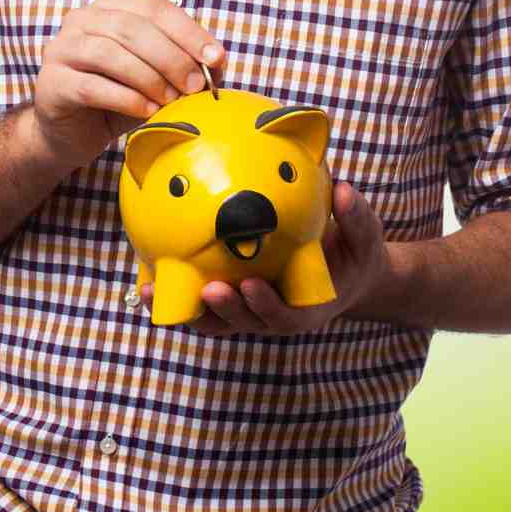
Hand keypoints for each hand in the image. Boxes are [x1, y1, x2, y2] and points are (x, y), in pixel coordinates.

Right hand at [27, 0, 223, 169]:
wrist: (70, 134)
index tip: (217, 58)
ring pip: (110, 53)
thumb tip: (218, 63)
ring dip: (149, 78)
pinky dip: (126, 98)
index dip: (189, 32)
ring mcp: (61, 49)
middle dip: (172, 57)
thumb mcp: (156, 78)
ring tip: (171, 101)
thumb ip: (183, 64)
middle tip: (195, 86)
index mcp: (111, 7)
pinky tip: (148, 111)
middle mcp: (82, 20)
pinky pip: (92, 87)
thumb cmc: (117, 99)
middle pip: (133, 28)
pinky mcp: (51, 83)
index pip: (156, 9)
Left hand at [138, 182, 391, 335]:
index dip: (263, 305)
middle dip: (219, 311)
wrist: (343, 276)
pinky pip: (197, 302)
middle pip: (238, 322)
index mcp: (303, 309)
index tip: (249, 286)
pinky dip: (173, 292)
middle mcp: (270, 317)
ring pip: (208, 319)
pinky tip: (145, 270)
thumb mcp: (365, 239)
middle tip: (205, 289)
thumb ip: (355, 218)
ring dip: (180, 308)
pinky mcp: (228, 302)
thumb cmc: (353, 256)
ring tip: (151, 287)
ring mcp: (246, 313)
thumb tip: (344, 189)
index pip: (281, 314)